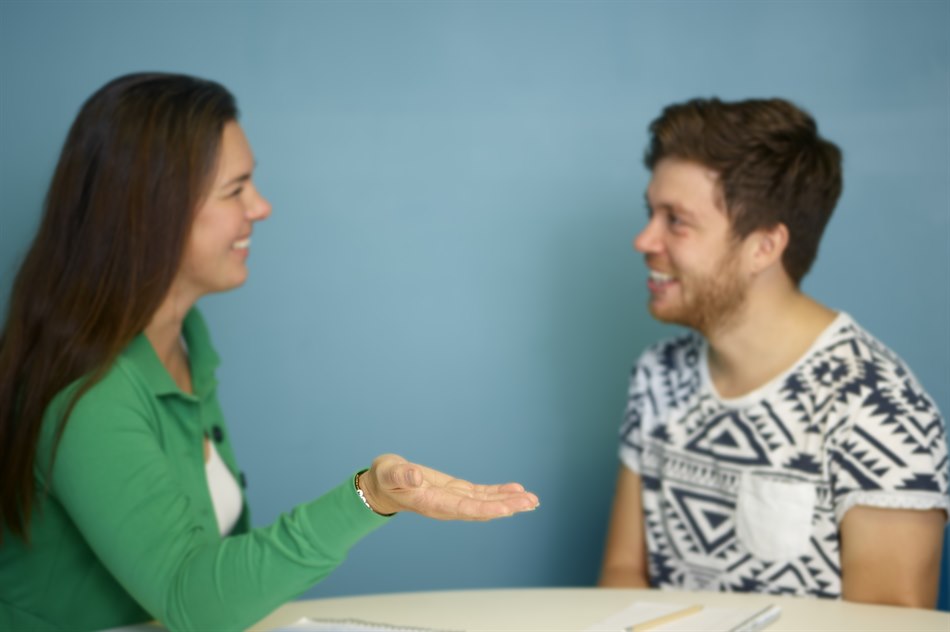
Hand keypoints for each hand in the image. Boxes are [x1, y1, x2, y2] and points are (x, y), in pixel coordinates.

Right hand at [358, 454, 539, 520]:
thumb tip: (415, 476)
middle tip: (531, 502)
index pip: (464, 509)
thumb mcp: (389, 472)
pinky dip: (499, 492)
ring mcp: (454, 500)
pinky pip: (481, 494)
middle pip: (481, 508)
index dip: (487, 509)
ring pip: (485, 503)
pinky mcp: (456, 492)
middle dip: (507, 506)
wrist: (382, 486)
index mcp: (433, 503)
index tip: (508, 509)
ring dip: (508, 501)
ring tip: (532, 500)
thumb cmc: (385, 478)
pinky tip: (516, 490)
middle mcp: (447, 506)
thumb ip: (401, 475)